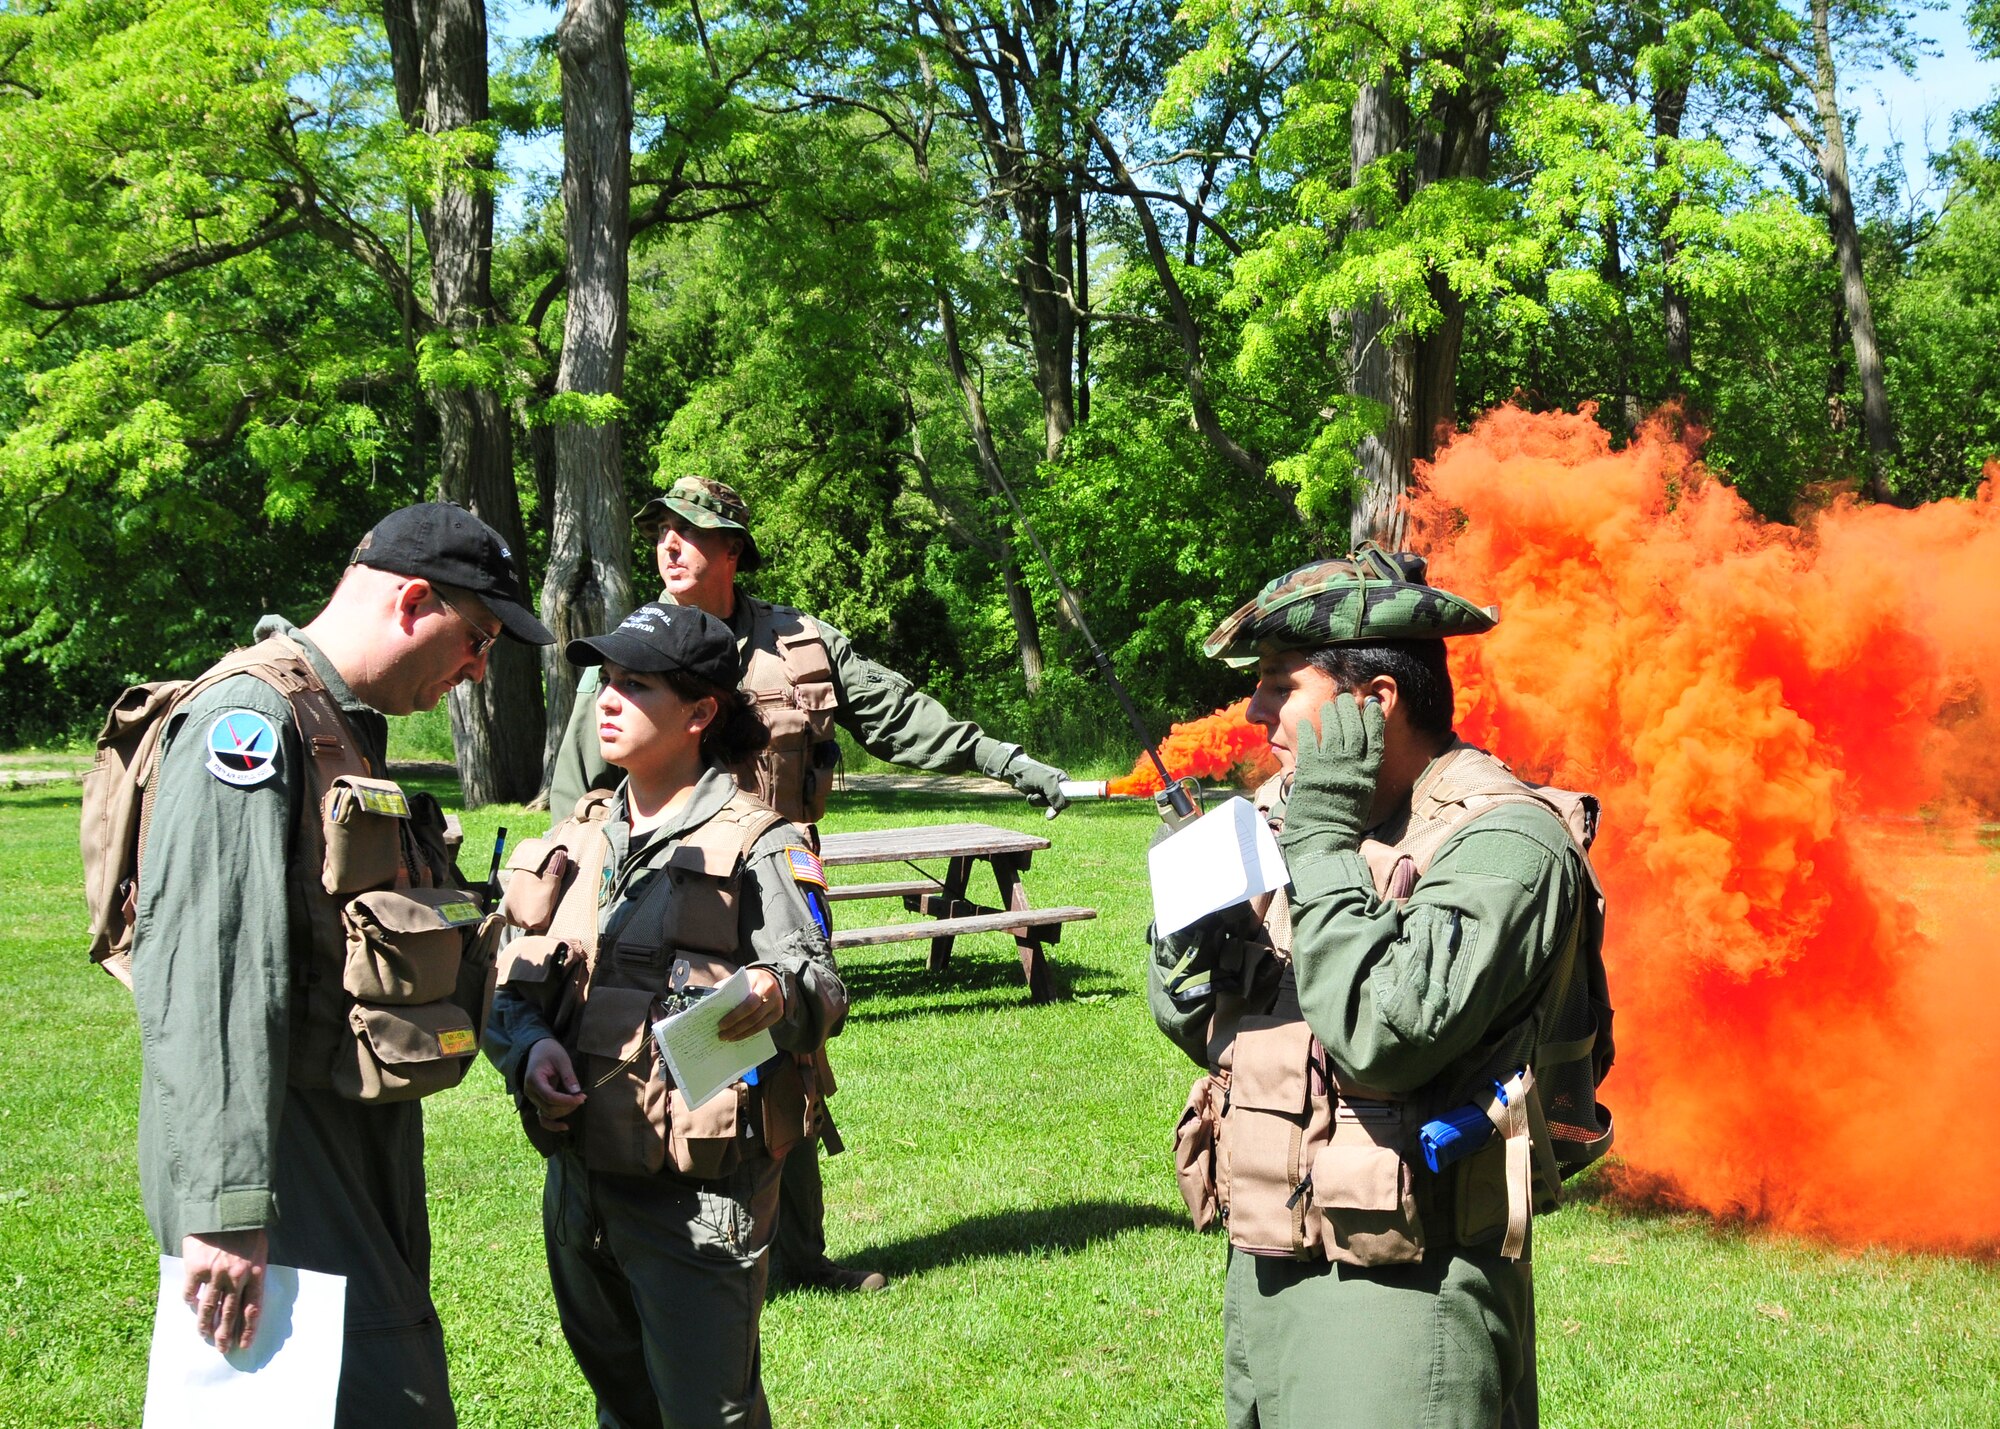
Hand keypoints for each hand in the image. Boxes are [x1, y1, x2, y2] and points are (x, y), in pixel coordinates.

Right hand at [182, 1228, 266, 1353]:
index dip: (248, 1329)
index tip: (243, 1345)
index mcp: (256, 1272)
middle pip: (231, 1313)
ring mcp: (216, 1274)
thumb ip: (254, 1271)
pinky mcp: (196, 1268)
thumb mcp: (259, 1248)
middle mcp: (237, 1276)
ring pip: (209, 1308)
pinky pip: (191, 1293)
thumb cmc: (245, 1227)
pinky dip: (190, 1301)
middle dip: (226, 1334)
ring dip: (206, 1324)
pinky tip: (191, 1305)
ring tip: (204, 1335)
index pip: (253, 1308)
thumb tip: (248, 1295)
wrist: (224, 1207)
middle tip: (222, 1349)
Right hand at [523, 1038, 586, 1131]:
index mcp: (534, 1080)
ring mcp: (532, 1098)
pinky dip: (552, 1124)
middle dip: (568, 1106)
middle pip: (549, 1108)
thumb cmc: (550, 1051)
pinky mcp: (537, 1101)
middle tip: (582, 1097)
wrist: (538, 1048)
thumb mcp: (562, 1060)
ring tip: (577, 1102)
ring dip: (564, 1112)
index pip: (550, 1097)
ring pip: (547, 1114)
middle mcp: (530, 1092)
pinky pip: (543, 1117)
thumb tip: (577, 1092)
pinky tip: (565, 1126)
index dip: (567, 1100)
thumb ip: (568, 1076)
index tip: (582, 1097)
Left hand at [717, 968, 785, 1041]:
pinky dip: (749, 1033)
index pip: (749, 1004)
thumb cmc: (750, 980)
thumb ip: (727, 989)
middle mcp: (771, 995)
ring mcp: (777, 1005)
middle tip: (722, 1035)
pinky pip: (763, 1027)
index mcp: (760, 983)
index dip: (735, 1016)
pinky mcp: (778, 1014)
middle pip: (754, 1016)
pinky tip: (738, 1036)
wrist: (771, 978)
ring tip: (727, 1038)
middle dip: (736, 1028)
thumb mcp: (740, 980)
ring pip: (758, 1025)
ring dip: (741, 1034)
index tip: (720, 1025)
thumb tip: (709, 1004)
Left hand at [1007, 755, 1070, 813]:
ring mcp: (1047, 791)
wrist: (1014, 771)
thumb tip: (1059, 808)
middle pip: (1059, 803)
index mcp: (1063, 780)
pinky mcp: (1038, 795)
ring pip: (1047, 805)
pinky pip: (1039, 804)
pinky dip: (1033, 801)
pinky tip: (1029, 794)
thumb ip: (1055, 795)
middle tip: (1040, 796)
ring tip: (1033, 792)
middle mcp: (1056, 786)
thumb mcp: (1047, 782)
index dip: (1064, 802)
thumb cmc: (1032, 772)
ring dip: (1039, 801)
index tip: (1055, 804)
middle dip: (1047, 802)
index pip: (1071, 795)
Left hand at [1279, 693, 1384, 851]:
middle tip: (1345, 698)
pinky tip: (1306, 722)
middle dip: (1350, 709)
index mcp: (1368, 774)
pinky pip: (1310, 741)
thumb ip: (1361, 773)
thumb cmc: (1342, 820)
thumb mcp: (1361, 795)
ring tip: (1328, 705)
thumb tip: (1359, 754)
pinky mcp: (1310, 769)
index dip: (1373, 718)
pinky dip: (1308, 729)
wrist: (1325, 839)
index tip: (1371, 704)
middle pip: (1354, 728)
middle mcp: (1353, 766)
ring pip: (1333, 730)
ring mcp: (1332, 766)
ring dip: (1331, 713)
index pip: (1375, 738)